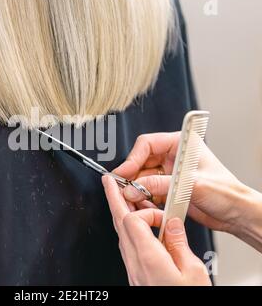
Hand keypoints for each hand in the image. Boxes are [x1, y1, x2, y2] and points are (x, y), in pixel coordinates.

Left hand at [102, 175, 210, 285]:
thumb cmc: (184, 298)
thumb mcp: (192, 271)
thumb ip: (178, 242)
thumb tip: (171, 222)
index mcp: (148, 257)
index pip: (133, 220)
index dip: (147, 211)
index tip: (163, 215)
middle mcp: (134, 261)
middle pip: (118, 222)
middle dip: (113, 198)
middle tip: (108, 181)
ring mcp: (131, 267)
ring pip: (119, 232)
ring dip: (119, 211)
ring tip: (119, 194)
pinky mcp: (134, 272)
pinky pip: (126, 243)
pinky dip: (128, 228)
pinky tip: (134, 222)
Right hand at [113, 132, 251, 233]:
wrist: (235, 214)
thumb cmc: (226, 192)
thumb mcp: (191, 185)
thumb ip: (160, 184)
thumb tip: (134, 187)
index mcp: (180, 144)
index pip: (147, 144)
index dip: (133, 158)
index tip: (124, 173)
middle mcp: (172, 156)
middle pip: (141, 161)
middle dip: (132, 177)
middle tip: (125, 190)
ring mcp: (169, 173)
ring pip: (142, 177)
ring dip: (136, 189)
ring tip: (135, 200)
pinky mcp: (167, 188)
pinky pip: (147, 191)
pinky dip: (143, 199)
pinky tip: (145, 205)